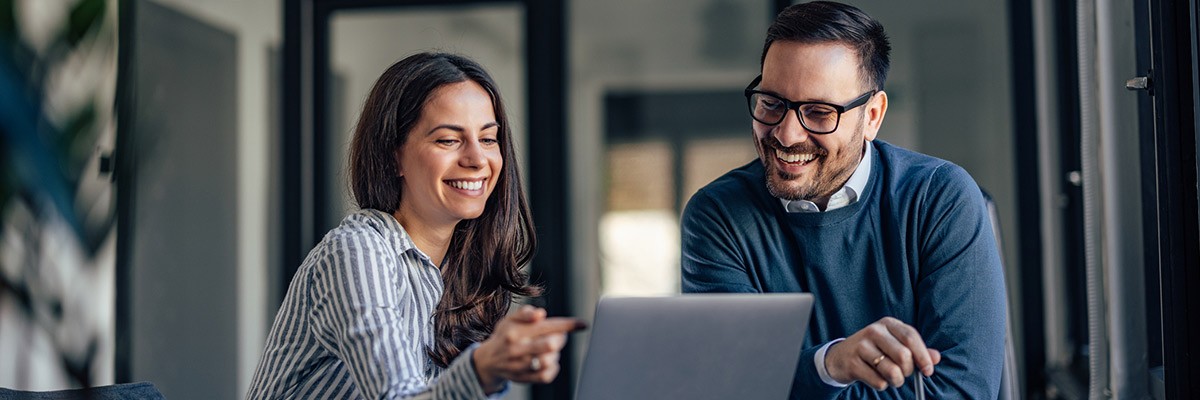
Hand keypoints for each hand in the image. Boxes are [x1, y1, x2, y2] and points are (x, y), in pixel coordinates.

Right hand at [473, 305, 586, 392]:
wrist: (488, 361)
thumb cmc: (504, 336)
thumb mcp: (509, 319)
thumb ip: (525, 313)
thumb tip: (541, 313)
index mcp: (515, 332)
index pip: (546, 326)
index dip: (567, 325)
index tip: (582, 324)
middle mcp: (517, 349)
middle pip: (550, 345)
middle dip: (559, 339)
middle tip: (557, 336)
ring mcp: (520, 366)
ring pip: (549, 361)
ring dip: (555, 354)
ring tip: (550, 349)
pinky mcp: (524, 378)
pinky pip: (546, 376)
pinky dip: (553, 368)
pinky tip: (549, 361)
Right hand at [825, 317, 941, 389]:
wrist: (840, 356)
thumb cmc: (875, 351)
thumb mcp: (895, 345)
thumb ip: (917, 350)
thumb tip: (936, 358)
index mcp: (888, 323)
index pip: (911, 337)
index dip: (923, 356)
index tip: (928, 371)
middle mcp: (874, 331)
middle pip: (903, 356)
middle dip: (908, 371)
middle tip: (904, 374)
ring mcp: (861, 346)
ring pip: (892, 371)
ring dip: (896, 381)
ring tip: (891, 378)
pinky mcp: (852, 363)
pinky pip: (878, 382)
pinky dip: (881, 385)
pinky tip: (875, 377)